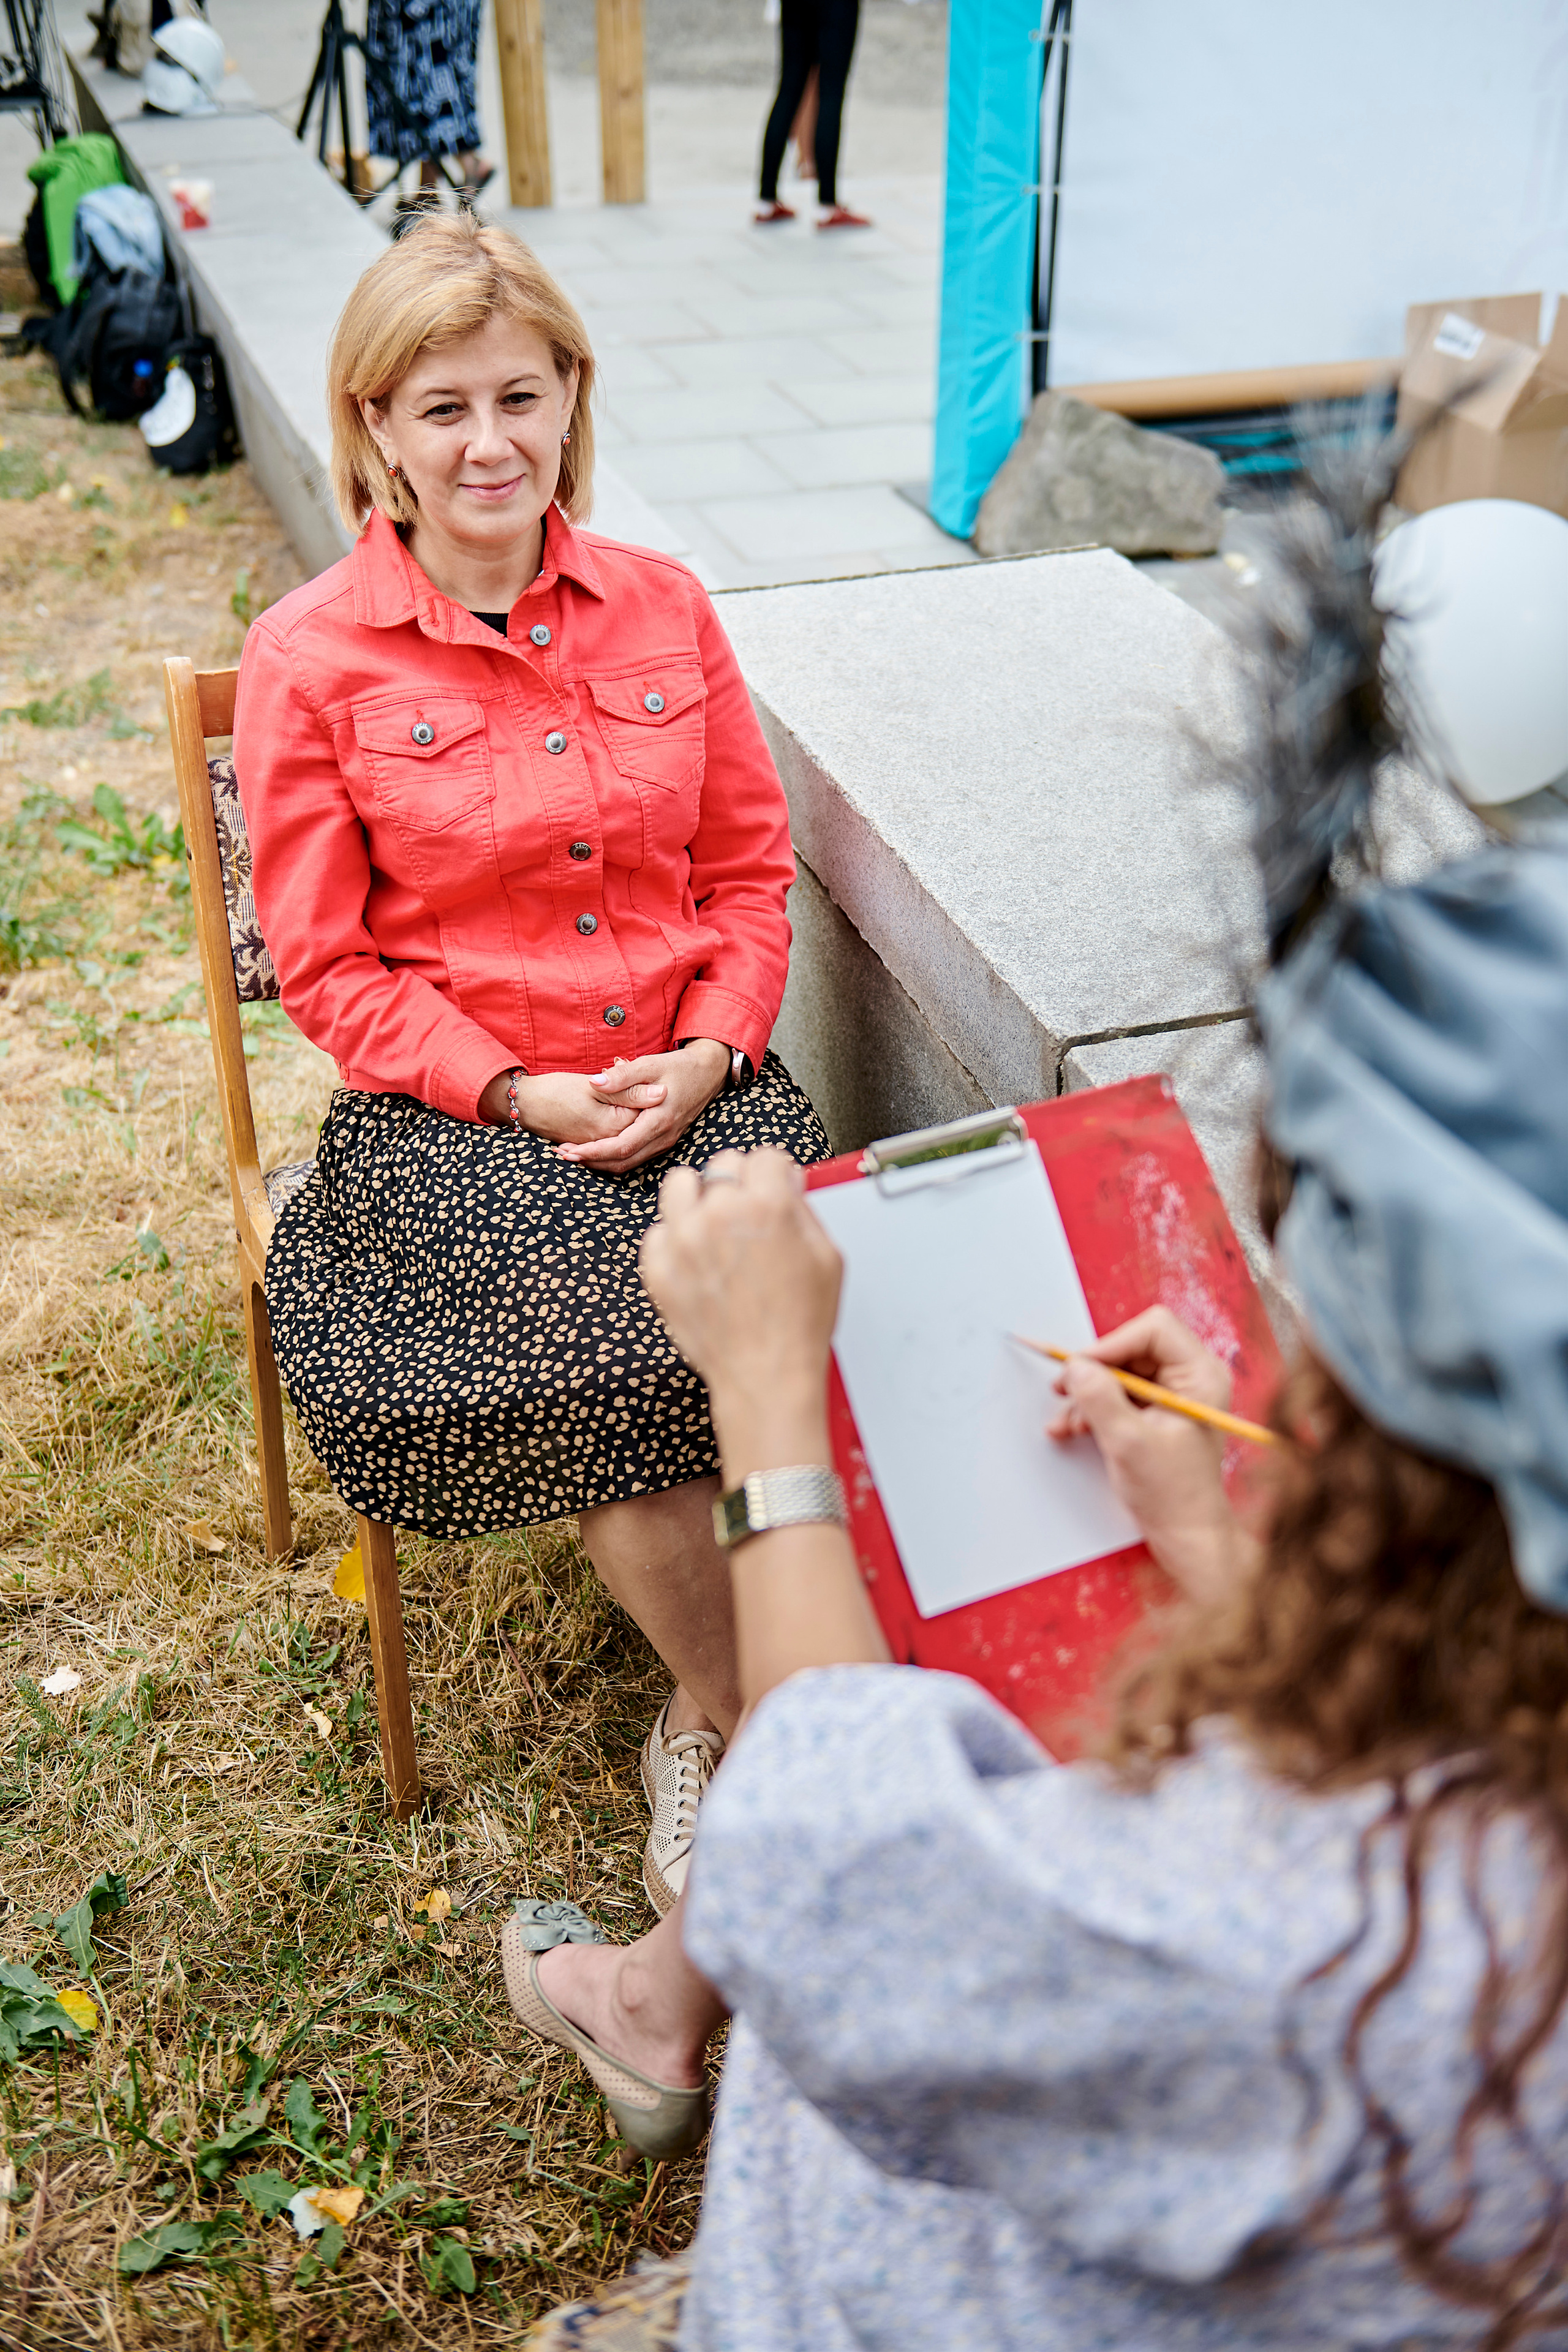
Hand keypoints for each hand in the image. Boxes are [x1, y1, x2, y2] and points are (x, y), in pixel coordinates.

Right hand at [478, 1068, 645, 1146]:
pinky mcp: (593, 1144)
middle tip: (630, 1079)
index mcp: (615, 1126)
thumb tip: (662, 1093)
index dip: (648, 1090)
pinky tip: (618, 1109)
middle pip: (641, 1124)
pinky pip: (616, 1138)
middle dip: (641, 1102)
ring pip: (630, 1131)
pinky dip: (621, 1124)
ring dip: (632, 1115)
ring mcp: (602, 1146)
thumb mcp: (593, 1086)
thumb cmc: (556, 1091)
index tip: (638, 1071)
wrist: (525, 1106)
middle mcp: (611, 1141)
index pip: (648, 1112)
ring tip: (623, 1091)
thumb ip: (628, 1090)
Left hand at [558, 1039, 730, 1173]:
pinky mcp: (663, 1140)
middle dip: (591, 1161)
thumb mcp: (650, 1064)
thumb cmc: (679, 1067)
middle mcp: (663, 1137)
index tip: (569, 1152)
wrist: (709, 1073)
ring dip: (601, 1161)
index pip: (622, 1147)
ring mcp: (664, 1141)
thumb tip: (594, 1082)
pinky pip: (636, 1156)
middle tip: (562, 1155)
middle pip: (623, 1162)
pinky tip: (596, 1148)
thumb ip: (622, 1075)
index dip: (594, 1153)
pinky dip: (613, 1156)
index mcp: (659, 1121)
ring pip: (629, 1163)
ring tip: (573, 1153)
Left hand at [640, 1147, 840, 1471]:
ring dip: (698, 1197)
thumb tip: (787, 1183)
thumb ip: (805, 1210)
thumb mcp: (827, 1258)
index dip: (774, 1171)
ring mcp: (684, 1240)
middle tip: (748, 1211)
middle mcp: (720, 1214)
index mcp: (768, 1206)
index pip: (764, 1155)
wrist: (765, 1376)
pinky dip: (674, 1239)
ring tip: (713, 1223)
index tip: (772, 1183)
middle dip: (739, 1183)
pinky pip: (657, 1231)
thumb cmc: (798, 1325)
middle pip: (721, 1164)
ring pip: (679, 1185)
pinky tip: (696, 1259)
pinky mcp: (659, 1268)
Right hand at [1045, 1307, 1258, 1607]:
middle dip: (1095, 1371)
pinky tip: (1071, 1428)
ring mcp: (1173, 1395)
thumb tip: (1075, 1367)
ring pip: (1120, 1372)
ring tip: (1067, 1420)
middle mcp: (1191, 1378)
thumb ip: (1100, 1399)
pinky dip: (1093, 1408)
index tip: (1081, 1368)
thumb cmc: (1172, 1493)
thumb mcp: (1128, 1442)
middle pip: (1132, 1348)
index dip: (1112, 1343)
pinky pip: (1118, 1394)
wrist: (1185, 1534)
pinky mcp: (1156, 1413)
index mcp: (1201, 1375)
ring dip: (1088, 1393)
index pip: (1154, 1329)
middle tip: (1064, 1387)